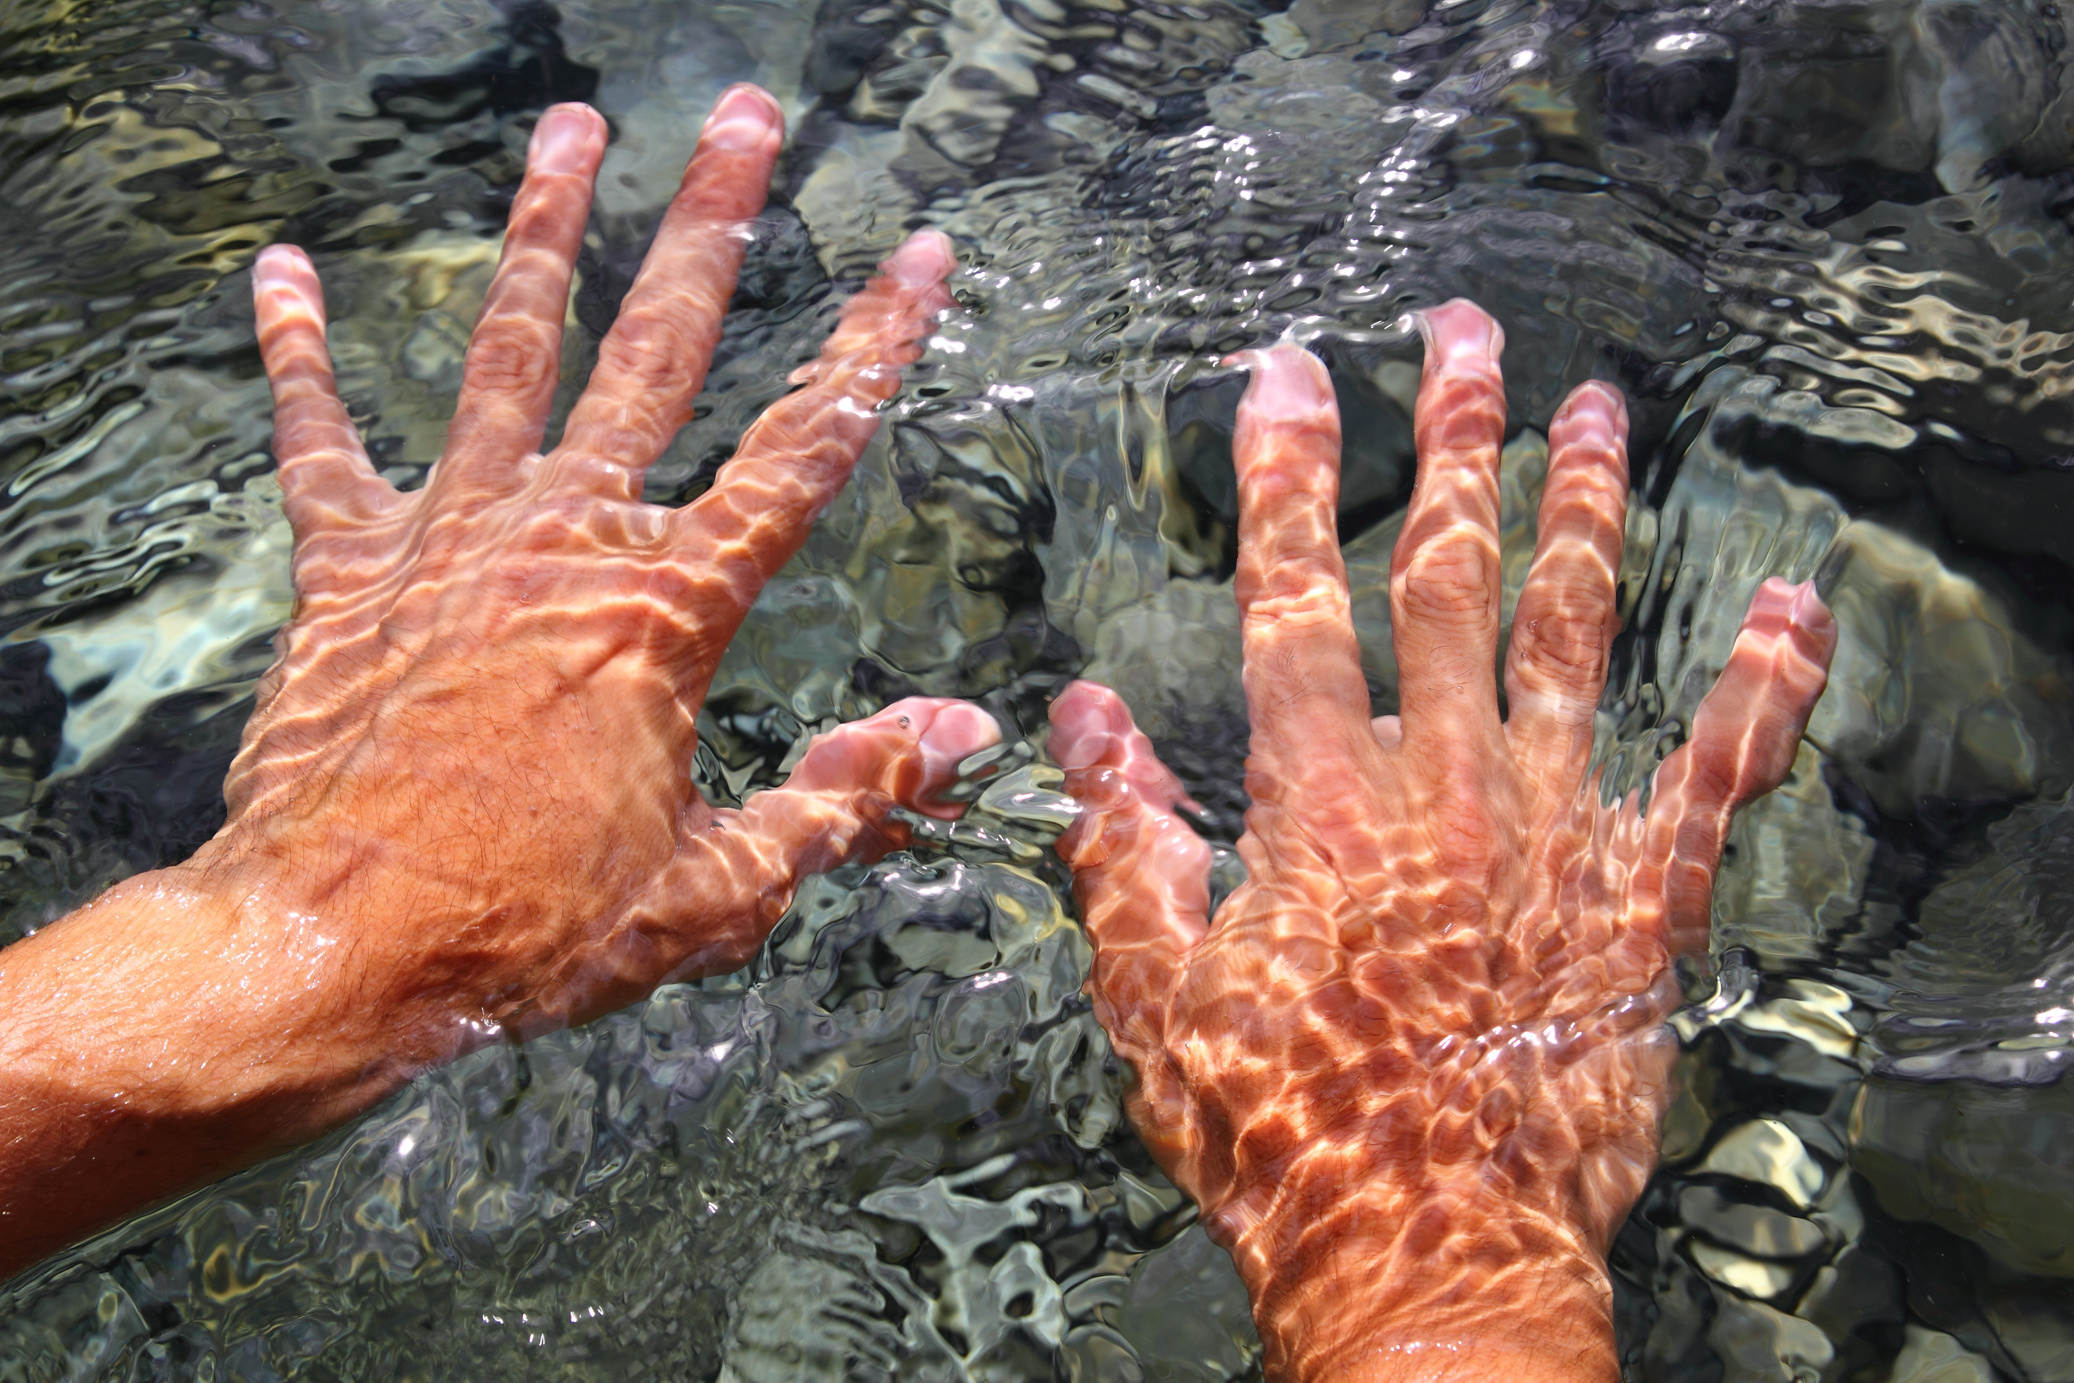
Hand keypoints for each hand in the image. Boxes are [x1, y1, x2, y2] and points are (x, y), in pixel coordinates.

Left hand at [0, 86, 996, 1276]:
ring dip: (543, 234)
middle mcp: (569, 544)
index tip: (919, 256)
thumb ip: (847, 796)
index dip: (871, 349)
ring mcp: (454, 543)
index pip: (801, 455)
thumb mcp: (718, 886)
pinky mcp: (352, 572)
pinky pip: (320, 441)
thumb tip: (968, 732)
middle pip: (656, 352)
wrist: (343, 946)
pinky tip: (286, 269)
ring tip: (572, 128)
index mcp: (670, 614)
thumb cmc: (535, 928)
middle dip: (708, 226)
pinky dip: (301, 355)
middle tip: (744, 117)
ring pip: (510, 354)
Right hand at [1048, 304, 1836, 1382]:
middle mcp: (1445, 786)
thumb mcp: (1156, 996)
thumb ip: (1123, 841)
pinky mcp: (1644, 899)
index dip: (1287, 478)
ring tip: (1597, 406)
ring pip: (1576, 637)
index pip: (1296, 599)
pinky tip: (1793, 602)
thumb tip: (1080, 714)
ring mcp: (1557, 833)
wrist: (1430, 1256)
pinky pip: (1719, 775)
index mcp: (1321, 802)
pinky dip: (1763, 686)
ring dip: (1586, 512)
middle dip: (1454, 443)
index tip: (1290, 371)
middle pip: (1452, 579)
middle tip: (1463, 331)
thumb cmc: (1281, 1136)